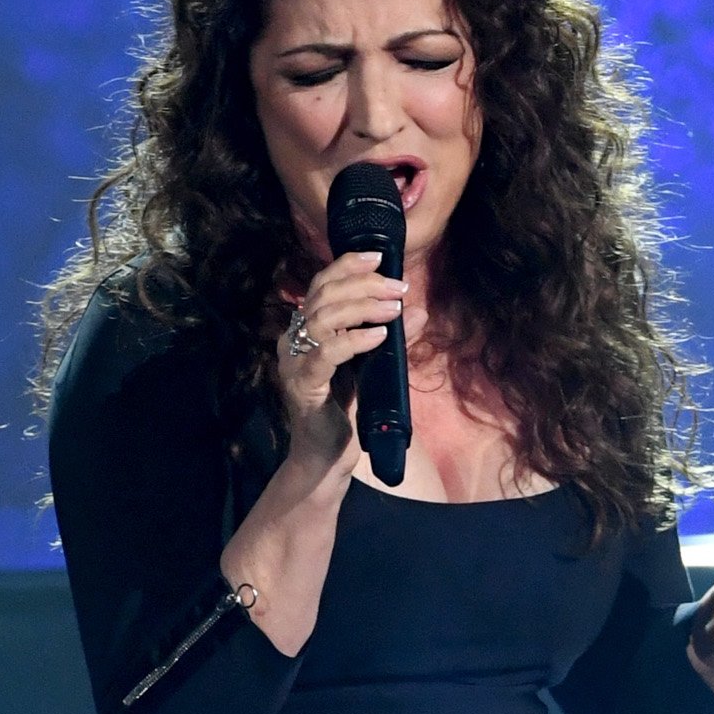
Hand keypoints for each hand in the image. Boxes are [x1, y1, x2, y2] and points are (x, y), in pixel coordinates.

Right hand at [273, 251, 406, 462]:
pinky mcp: (302, 386)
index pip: (322, 285)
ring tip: (394, 309)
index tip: (380, 257)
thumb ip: (393, 339)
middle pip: (322, 295)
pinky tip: (380, 336)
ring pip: (322, 318)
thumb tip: (420, 309)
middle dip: (364, 285)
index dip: (348, 266)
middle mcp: (294, 340)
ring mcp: (294, 362)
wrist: (327, 456)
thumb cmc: (347, 409)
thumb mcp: (374, 367)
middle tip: (399, 287)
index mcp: (308, 330)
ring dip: (361, 308)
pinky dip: (353, 340)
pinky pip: (325, 355)